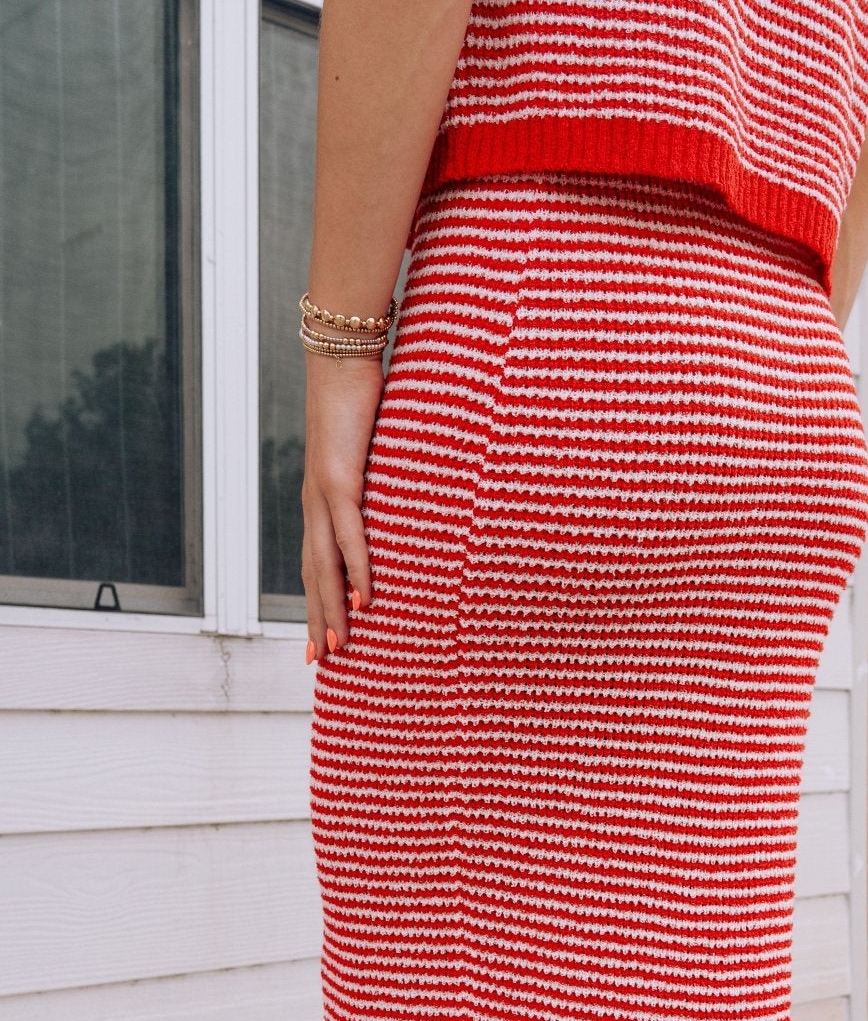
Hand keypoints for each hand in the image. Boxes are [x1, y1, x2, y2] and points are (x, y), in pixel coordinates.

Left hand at [301, 353, 383, 661]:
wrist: (340, 358)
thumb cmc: (358, 399)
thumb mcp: (369, 449)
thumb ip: (377, 476)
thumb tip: (398, 494)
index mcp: (321, 500)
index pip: (317, 563)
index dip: (317, 603)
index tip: (319, 640)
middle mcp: (316, 504)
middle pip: (315, 575)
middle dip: (317, 620)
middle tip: (322, 662)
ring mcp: (325, 494)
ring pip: (326, 566)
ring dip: (333, 608)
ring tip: (340, 645)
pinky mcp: (340, 481)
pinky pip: (350, 535)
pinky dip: (358, 570)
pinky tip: (366, 599)